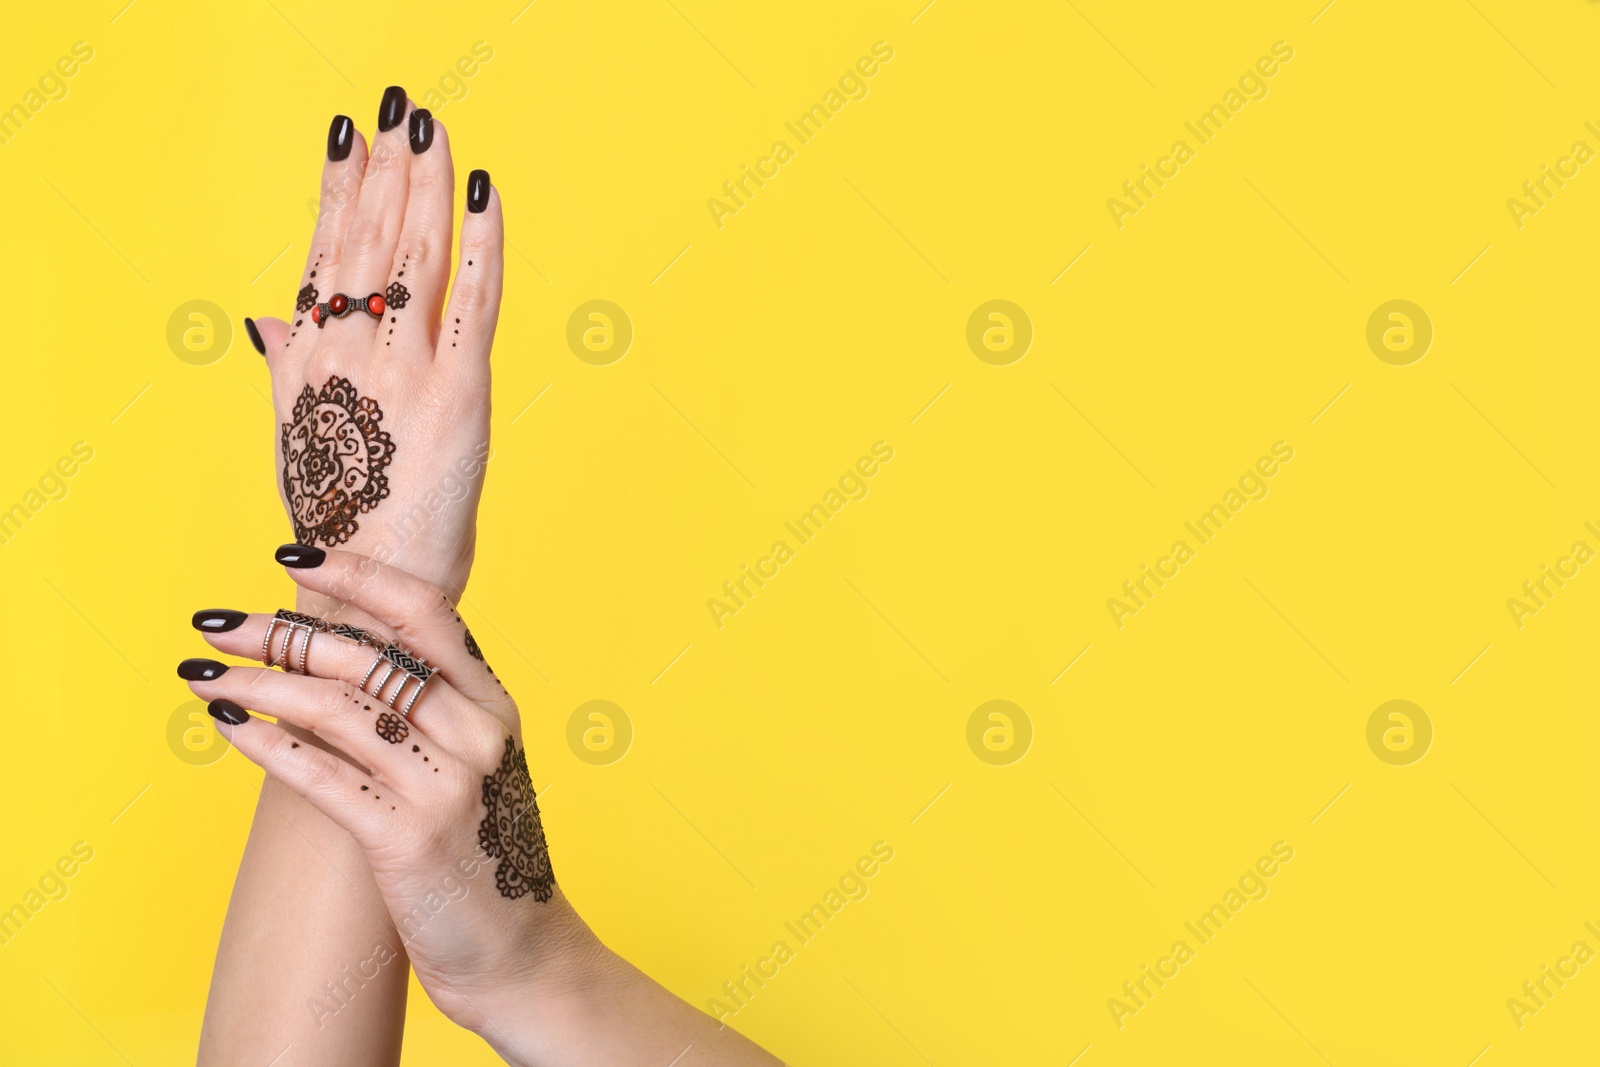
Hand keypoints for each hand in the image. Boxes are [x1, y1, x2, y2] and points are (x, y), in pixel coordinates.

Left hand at [184, 546, 779, 1065]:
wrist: (519, 949)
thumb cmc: (485, 851)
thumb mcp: (475, 764)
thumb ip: (430, 709)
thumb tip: (341, 652)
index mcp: (493, 703)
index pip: (424, 612)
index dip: (357, 576)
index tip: (291, 559)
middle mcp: (475, 734)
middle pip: (366, 656)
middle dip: (279, 632)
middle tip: (216, 623)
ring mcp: (445, 787)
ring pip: (335, 710)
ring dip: (257, 684)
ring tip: (203, 674)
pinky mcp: (408, 839)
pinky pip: (323, 778)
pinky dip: (268, 747)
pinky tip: (229, 729)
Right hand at [246, 92, 500, 595]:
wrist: (367, 594)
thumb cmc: (340, 522)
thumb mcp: (296, 435)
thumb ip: (287, 367)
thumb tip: (267, 314)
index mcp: (310, 358)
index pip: (324, 251)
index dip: (340, 187)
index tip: (350, 133)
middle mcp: (349, 354)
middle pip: (370, 240)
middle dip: (389, 169)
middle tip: (404, 108)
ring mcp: (403, 371)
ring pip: (416, 256)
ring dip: (427, 186)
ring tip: (434, 131)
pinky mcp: (457, 394)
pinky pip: (474, 299)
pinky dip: (482, 242)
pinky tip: (485, 193)